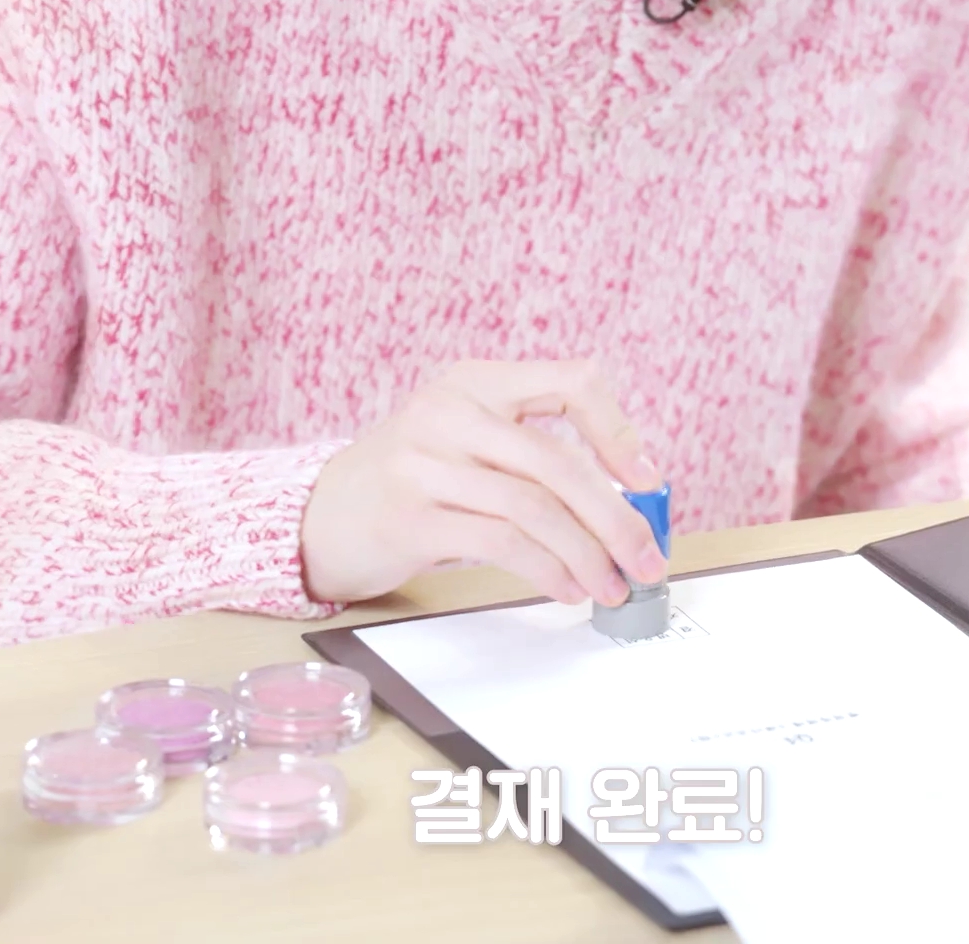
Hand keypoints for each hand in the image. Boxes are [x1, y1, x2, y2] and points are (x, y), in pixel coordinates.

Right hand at [300, 359, 668, 607]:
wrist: (321, 516)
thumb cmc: (414, 482)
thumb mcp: (470, 444)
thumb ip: (534, 458)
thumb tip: (626, 507)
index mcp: (475, 381)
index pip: (571, 382)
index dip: (618, 432)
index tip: (647, 481)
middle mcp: (448, 411)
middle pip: (558, 461)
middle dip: (616, 518)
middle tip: (647, 559)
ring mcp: (424, 462)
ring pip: (534, 508)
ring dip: (587, 555)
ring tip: (610, 585)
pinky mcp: (409, 516)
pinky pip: (501, 543)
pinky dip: (547, 570)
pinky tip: (566, 587)